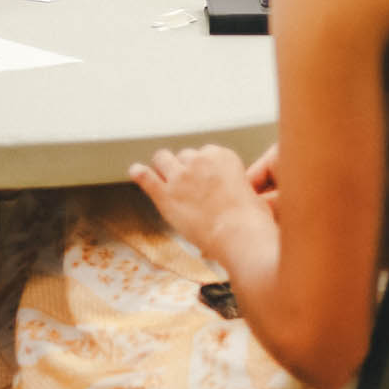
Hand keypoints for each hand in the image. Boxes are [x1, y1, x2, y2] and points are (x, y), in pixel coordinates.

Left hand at [130, 144, 274, 262]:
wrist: (239, 235)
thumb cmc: (251, 221)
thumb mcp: (252, 194)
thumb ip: (236, 186)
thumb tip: (235, 194)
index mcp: (222, 155)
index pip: (205, 153)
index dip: (204, 169)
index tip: (206, 181)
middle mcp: (199, 160)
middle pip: (184, 156)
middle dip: (185, 169)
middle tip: (188, 186)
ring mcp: (180, 176)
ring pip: (162, 158)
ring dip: (163, 167)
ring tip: (162, 175)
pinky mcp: (165, 194)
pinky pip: (145, 177)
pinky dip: (139, 173)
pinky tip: (136, 172)